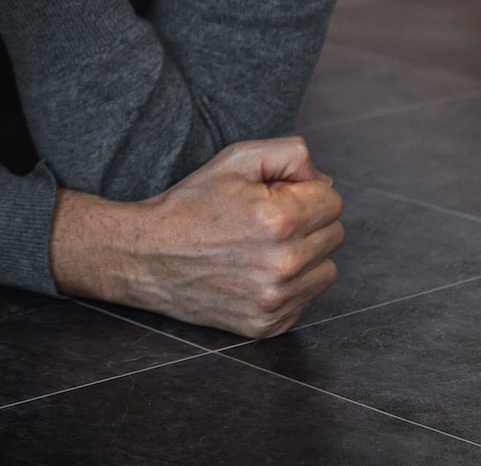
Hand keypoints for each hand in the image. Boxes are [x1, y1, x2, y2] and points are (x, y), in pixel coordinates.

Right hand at [49, 137, 343, 338]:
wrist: (146, 257)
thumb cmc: (190, 205)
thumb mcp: (235, 159)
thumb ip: (290, 154)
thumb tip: (325, 181)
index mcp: (278, 220)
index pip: (333, 200)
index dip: (304, 191)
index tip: (274, 195)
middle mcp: (284, 264)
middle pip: (334, 234)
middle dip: (306, 221)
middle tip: (264, 220)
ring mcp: (276, 300)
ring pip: (326, 269)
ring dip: (304, 255)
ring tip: (262, 247)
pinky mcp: (268, 325)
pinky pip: (307, 299)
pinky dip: (290, 284)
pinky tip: (256, 272)